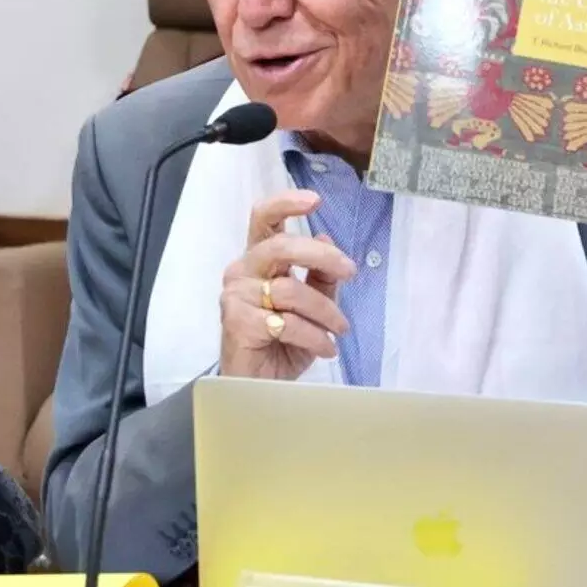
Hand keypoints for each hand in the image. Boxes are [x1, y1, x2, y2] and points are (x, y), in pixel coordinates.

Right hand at [219, 189, 355, 379]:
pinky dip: (314, 336)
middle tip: (351, 271)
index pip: (263, 219)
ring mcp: (236, 296)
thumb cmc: (282, 342)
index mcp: (259, 259)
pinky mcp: (237, 322)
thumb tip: (327, 238)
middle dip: (321, 256)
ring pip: (290, 289)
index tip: (315, 200)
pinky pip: (286, 322)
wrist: (258, 385)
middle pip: (280, 247)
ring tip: (340, 330)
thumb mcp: (311, 306)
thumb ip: (319, 276)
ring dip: (325, 312)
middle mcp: (242, 270)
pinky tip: (325, 348)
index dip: (285, 204)